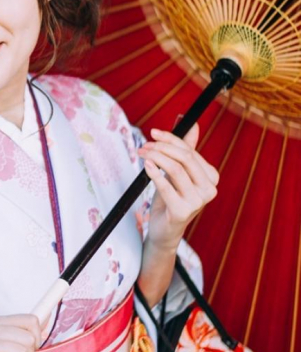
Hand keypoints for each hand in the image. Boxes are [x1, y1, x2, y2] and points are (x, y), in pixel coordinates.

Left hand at [139, 123, 218, 252]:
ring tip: (142, 154)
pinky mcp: (183, 211)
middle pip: (185, 159)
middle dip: (162, 147)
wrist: (164, 228)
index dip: (171, 139)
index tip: (154, 132)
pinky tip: (146, 166)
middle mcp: (209, 189)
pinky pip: (167, 187)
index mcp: (211, 177)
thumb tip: (191, 123)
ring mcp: (198, 202)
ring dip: (155, 158)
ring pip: (175, 170)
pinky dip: (155, 174)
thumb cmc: (171, 197)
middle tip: (144, 145)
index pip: (190, 151)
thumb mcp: (178, 172)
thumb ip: (185, 149)